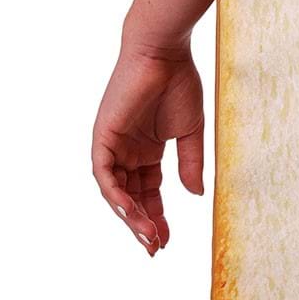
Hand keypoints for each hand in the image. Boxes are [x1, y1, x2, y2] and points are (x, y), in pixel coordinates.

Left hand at [91, 42, 205, 254]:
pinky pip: (103, 174)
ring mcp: (113, 144)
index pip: (148, 192)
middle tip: (155, 247)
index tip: (167, 240)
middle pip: (131, 196)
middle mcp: (126, 151)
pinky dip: (114, 194)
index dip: (156, 216)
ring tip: (147, 236)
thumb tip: (195, 196)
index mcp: (146, 150)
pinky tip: (130, 212)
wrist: (164, 52)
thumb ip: (191, 164)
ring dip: (129, 215)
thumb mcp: (190, 132)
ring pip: (115, 190)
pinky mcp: (103, 136)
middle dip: (142, 223)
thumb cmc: (179, 83)